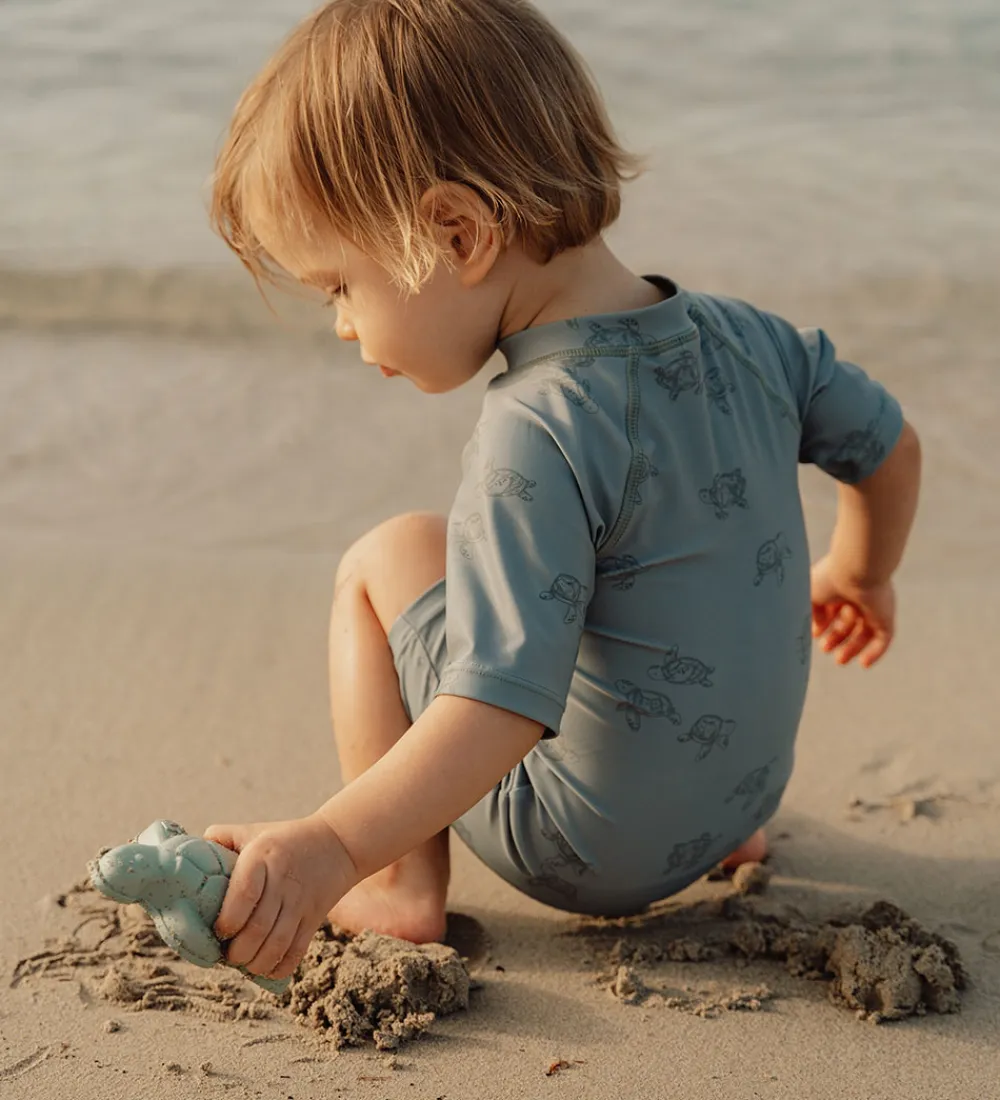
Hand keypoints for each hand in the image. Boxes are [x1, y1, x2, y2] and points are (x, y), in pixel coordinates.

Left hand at [204, 814, 358, 979]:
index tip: (218, 931)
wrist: (337, 843)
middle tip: (226, 955)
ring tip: (243, 962)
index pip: (245, 893)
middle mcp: (282, 881)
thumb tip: (186, 856)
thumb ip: (220, 838)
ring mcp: (300, 902)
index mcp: (263, 858)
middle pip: (259, 927)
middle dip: (238, 951)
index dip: (228, 919)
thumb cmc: (285, 838)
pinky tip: (266, 968)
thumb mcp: (253, 831)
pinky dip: (279, 968)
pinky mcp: (314, 918)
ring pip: (277, 944)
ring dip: (255, 963)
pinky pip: (297, 951)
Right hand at [810, 554, 895, 667]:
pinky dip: (875, 653)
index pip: (833, 611)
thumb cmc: (830, 578)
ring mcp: (874, 609)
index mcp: (840, 589)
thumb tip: (818, 627)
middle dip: (836, 638)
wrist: (856, 570)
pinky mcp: (886, 618)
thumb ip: (811, 611)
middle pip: (848, 624)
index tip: (815, 634)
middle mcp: (858, 599)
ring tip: (840, 661)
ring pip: (864, 634)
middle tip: (826, 649)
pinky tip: (864, 664)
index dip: (823, 625)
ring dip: (852, 649)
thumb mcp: (810, 593)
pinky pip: (883, 639)